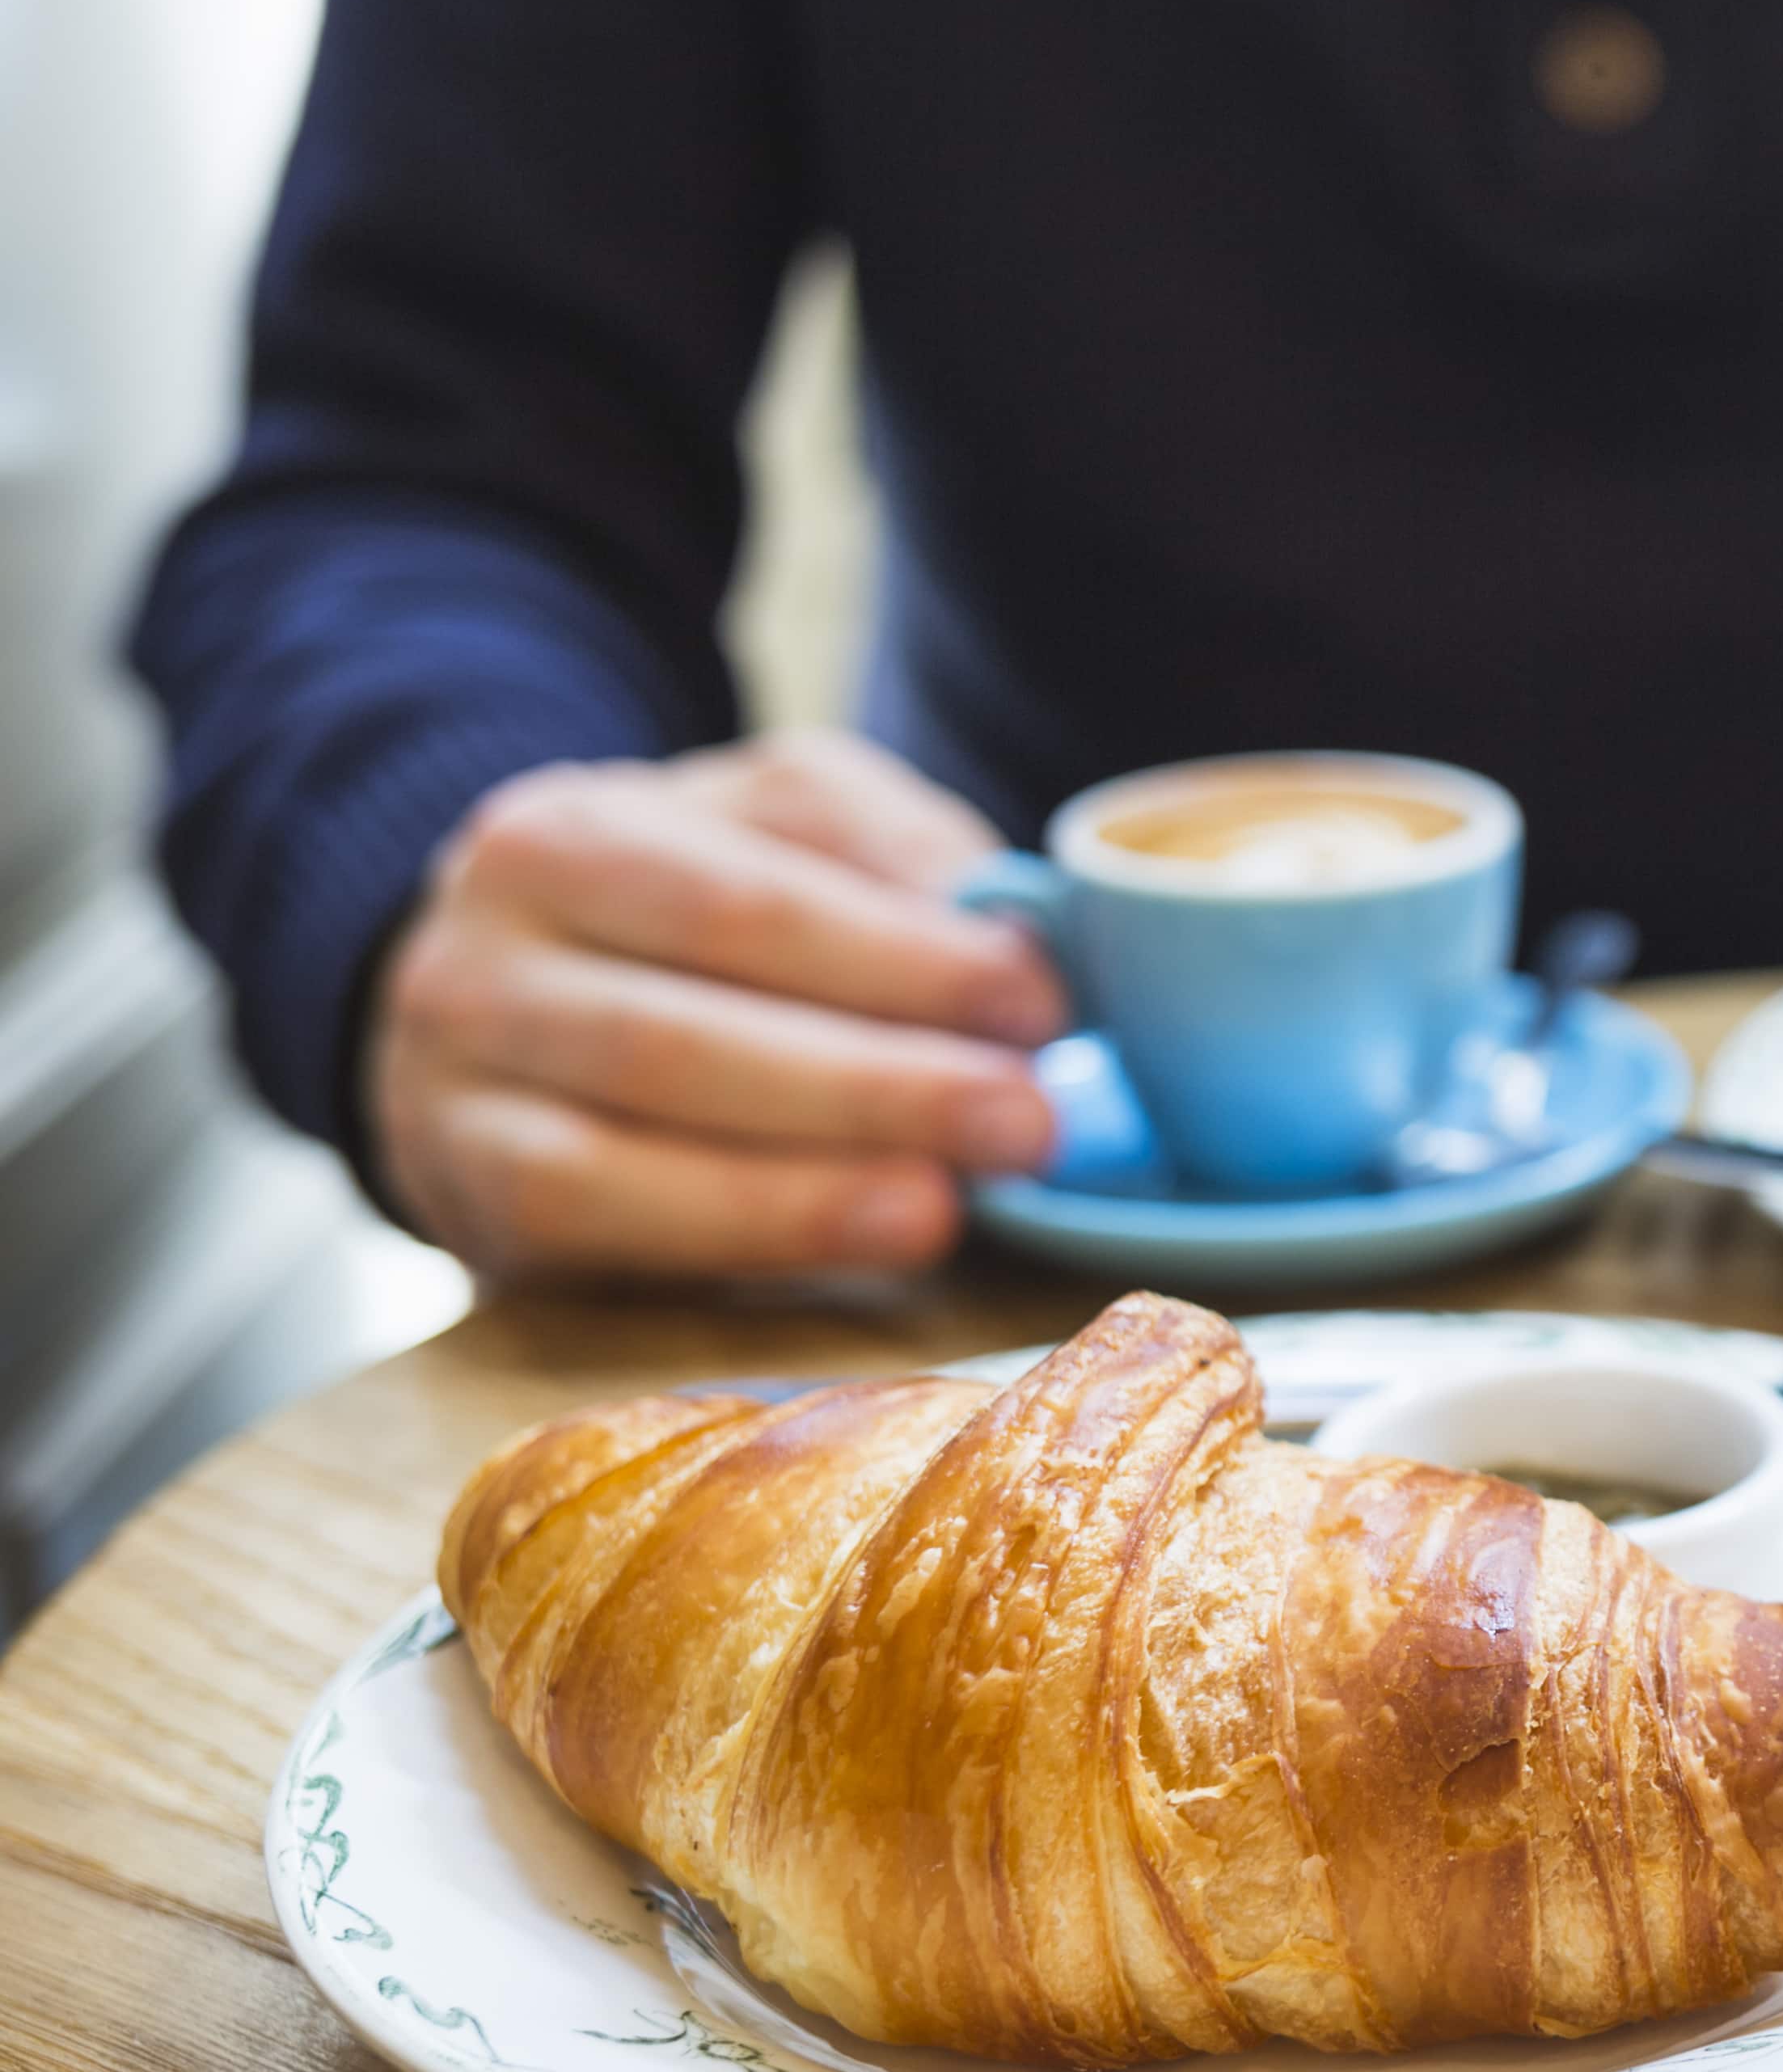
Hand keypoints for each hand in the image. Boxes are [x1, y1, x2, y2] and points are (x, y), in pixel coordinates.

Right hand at [368, 731, 1066, 1279]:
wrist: (502, 1002)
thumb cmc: (685, 908)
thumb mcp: (781, 832)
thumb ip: (889, 856)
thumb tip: (1014, 927)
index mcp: (567, 833)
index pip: (745, 901)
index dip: (902, 959)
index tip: (1037, 1006)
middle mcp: (482, 952)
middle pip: (686, 1031)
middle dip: (875, 1086)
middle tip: (1025, 1124)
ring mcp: (455, 1080)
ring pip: (634, 1140)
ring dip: (812, 1183)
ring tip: (951, 1204)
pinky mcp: (471, 1195)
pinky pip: (601, 1220)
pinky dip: (744, 1232)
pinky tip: (863, 1238)